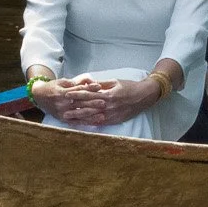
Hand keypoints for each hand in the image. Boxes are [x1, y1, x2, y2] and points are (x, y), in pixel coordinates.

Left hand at [28, 73, 165, 127]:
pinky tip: (82, 124)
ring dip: (79, 118)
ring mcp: (112, 114)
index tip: (66, 94)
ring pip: (92, 117)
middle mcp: (109, 106)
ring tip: (68, 119)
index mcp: (108, 94)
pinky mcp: (115, 120)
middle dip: (74, 108)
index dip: (77, 94)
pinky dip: (90, 123)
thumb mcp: (115, 81)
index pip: (89, 94)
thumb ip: (101, 84)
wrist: (145, 96)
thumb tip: (88, 84)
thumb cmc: (130, 86)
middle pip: (88, 107)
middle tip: (62, 109)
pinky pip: (100, 123)